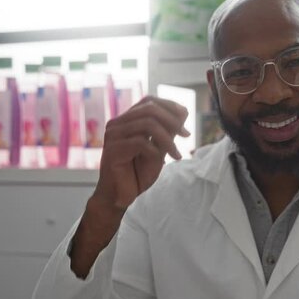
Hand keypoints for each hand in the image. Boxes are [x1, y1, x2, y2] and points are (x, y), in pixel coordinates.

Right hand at [71, 96, 189, 277]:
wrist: (121, 196)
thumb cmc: (137, 173)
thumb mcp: (158, 148)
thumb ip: (167, 131)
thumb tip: (183, 111)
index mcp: (126, 120)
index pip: (149, 101)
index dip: (170, 106)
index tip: (185, 120)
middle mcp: (117, 124)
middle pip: (149, 109)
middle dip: (172, 121)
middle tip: (186, 136)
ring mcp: (113, 136)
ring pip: (147, 124)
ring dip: (168, 139)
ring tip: (177, 154)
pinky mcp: (113, 151)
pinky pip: (141, 143)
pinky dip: (157, 151)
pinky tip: (164, 163)